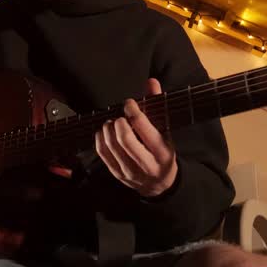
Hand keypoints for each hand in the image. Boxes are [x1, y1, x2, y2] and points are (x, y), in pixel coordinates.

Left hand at [95, 78, 177, 197]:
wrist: (161, 184)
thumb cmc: (162, 152)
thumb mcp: (166, 131)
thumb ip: (157, 105)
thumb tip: (151, 82)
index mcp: (162, 152)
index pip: (143, 128)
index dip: (133, 111)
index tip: (129, 103)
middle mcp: (146, 164)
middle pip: (125, 139)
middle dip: (119, 122)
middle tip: (120, 116)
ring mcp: (130, 171)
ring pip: (111, 147)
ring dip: (108, 129)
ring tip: (112, 122)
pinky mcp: (117, 174)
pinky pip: (103, 154)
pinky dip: (100, 139)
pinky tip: (104, 131)